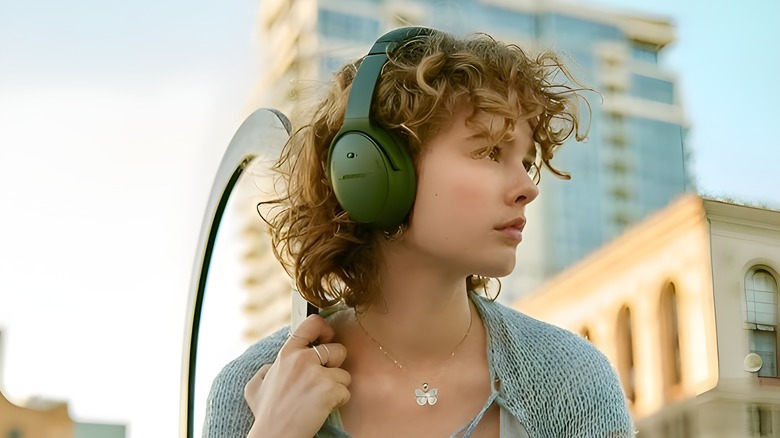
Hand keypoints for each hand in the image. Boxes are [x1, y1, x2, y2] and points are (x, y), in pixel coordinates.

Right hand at [244, 314, 350, 437]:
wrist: (275, 435)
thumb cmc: (266, 415)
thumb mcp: (256, 386)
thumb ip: (266, 371)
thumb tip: (271, 367)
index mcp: (287, 354)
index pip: (312, 324)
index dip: (325, 329)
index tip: (327, 338)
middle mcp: (303, 359)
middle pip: (338, 349)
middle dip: (335, 366)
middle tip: (322, 381)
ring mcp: (317, 374)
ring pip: (344, 374)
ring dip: (337, 387)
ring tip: (319, 399)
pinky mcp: (330, 390)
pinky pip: (346, 392)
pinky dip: (339, 402)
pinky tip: (323, 409)